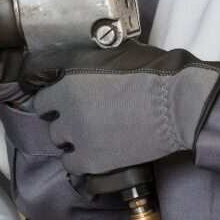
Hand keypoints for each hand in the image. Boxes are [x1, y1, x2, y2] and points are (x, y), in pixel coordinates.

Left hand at [20, 42, 219, 174]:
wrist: (177, 104)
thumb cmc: (153, 73)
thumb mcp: (114, 54)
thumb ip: (88, 64)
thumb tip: (79, 68)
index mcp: (69, 82)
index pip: (42, 99)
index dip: (55, 101)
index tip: (65, 104)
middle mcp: (68, 111)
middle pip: (52, 123)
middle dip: (66, 121)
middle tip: (86, 119)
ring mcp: (79, 137)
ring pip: (61, 144)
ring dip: (73, 140)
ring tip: (93, 137)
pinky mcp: (93, 161)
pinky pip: (73, 165)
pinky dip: (80, 160)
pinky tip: (94, 154)